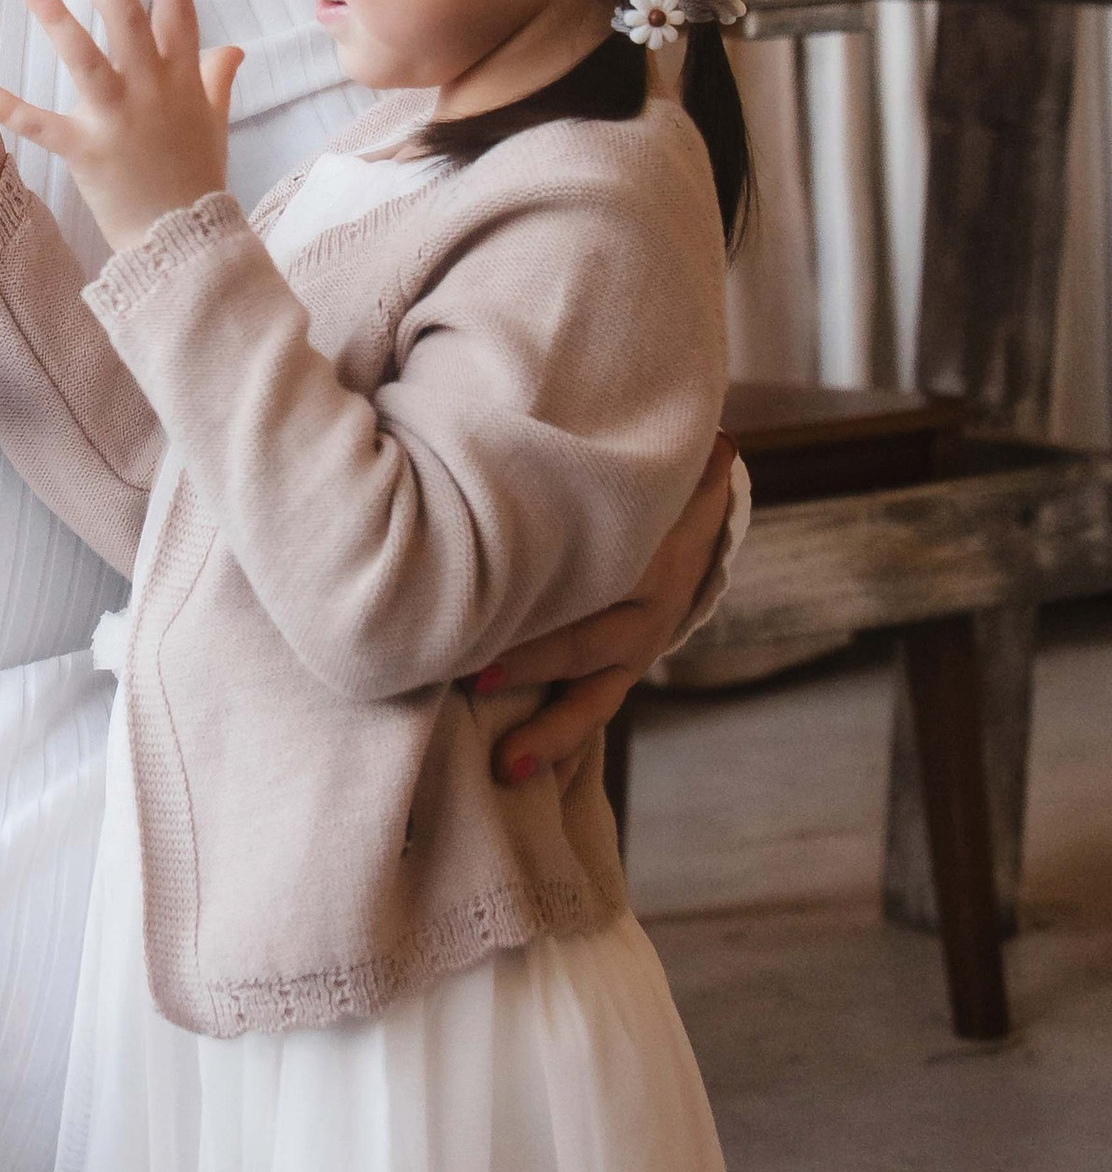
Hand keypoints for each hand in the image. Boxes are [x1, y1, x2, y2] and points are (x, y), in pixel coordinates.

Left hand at [0, 0, 241, 256]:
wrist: (184, 240)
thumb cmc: (196, 178)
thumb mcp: (215, 122)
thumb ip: (217, 79)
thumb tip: (234, 46)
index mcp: (183, 78)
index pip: (178, 10)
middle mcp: (153, 91)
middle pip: (127, 20)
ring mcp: (119, 121)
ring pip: (87, 59)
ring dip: (58, 21)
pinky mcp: (87, 153)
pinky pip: (43, 125)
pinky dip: (10, 108)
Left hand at [477, 432, 739, 790]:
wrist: (700, 504)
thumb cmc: (628, 469)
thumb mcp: (628, 455)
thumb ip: (585, 441)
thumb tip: (557, 399)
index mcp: (647, 541)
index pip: (596, 568)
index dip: (542, 587)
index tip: (482, 600)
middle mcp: (649, 599)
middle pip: (586, 635)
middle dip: (529, 659)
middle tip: (471, 676)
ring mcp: (639, 643)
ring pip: (594, 693)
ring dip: (549, 730)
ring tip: (503, 763)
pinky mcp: (625, 669)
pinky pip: (593, 711)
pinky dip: (559, 746)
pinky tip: (515, 772)